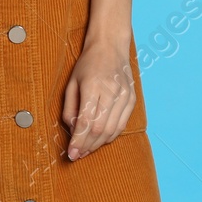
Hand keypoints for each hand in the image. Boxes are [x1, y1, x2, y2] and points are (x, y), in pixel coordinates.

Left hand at [60, 36, 135, 160]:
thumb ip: (70, 109)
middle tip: (77, 155)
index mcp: (93, 85)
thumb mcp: (71, 83)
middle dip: (87, 146)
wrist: (110, 46)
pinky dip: (110, 136)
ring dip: (98, 144)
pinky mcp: (132, 99)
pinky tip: (100, 140)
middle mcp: (111, 91)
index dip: (78, 141)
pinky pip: (121, 125)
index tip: (71, 154)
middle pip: (99, 129)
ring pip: (112, 130)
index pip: (86, 121)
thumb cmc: (88, 64)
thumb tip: (73, 132)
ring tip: (86, 150)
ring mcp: (124, 96)